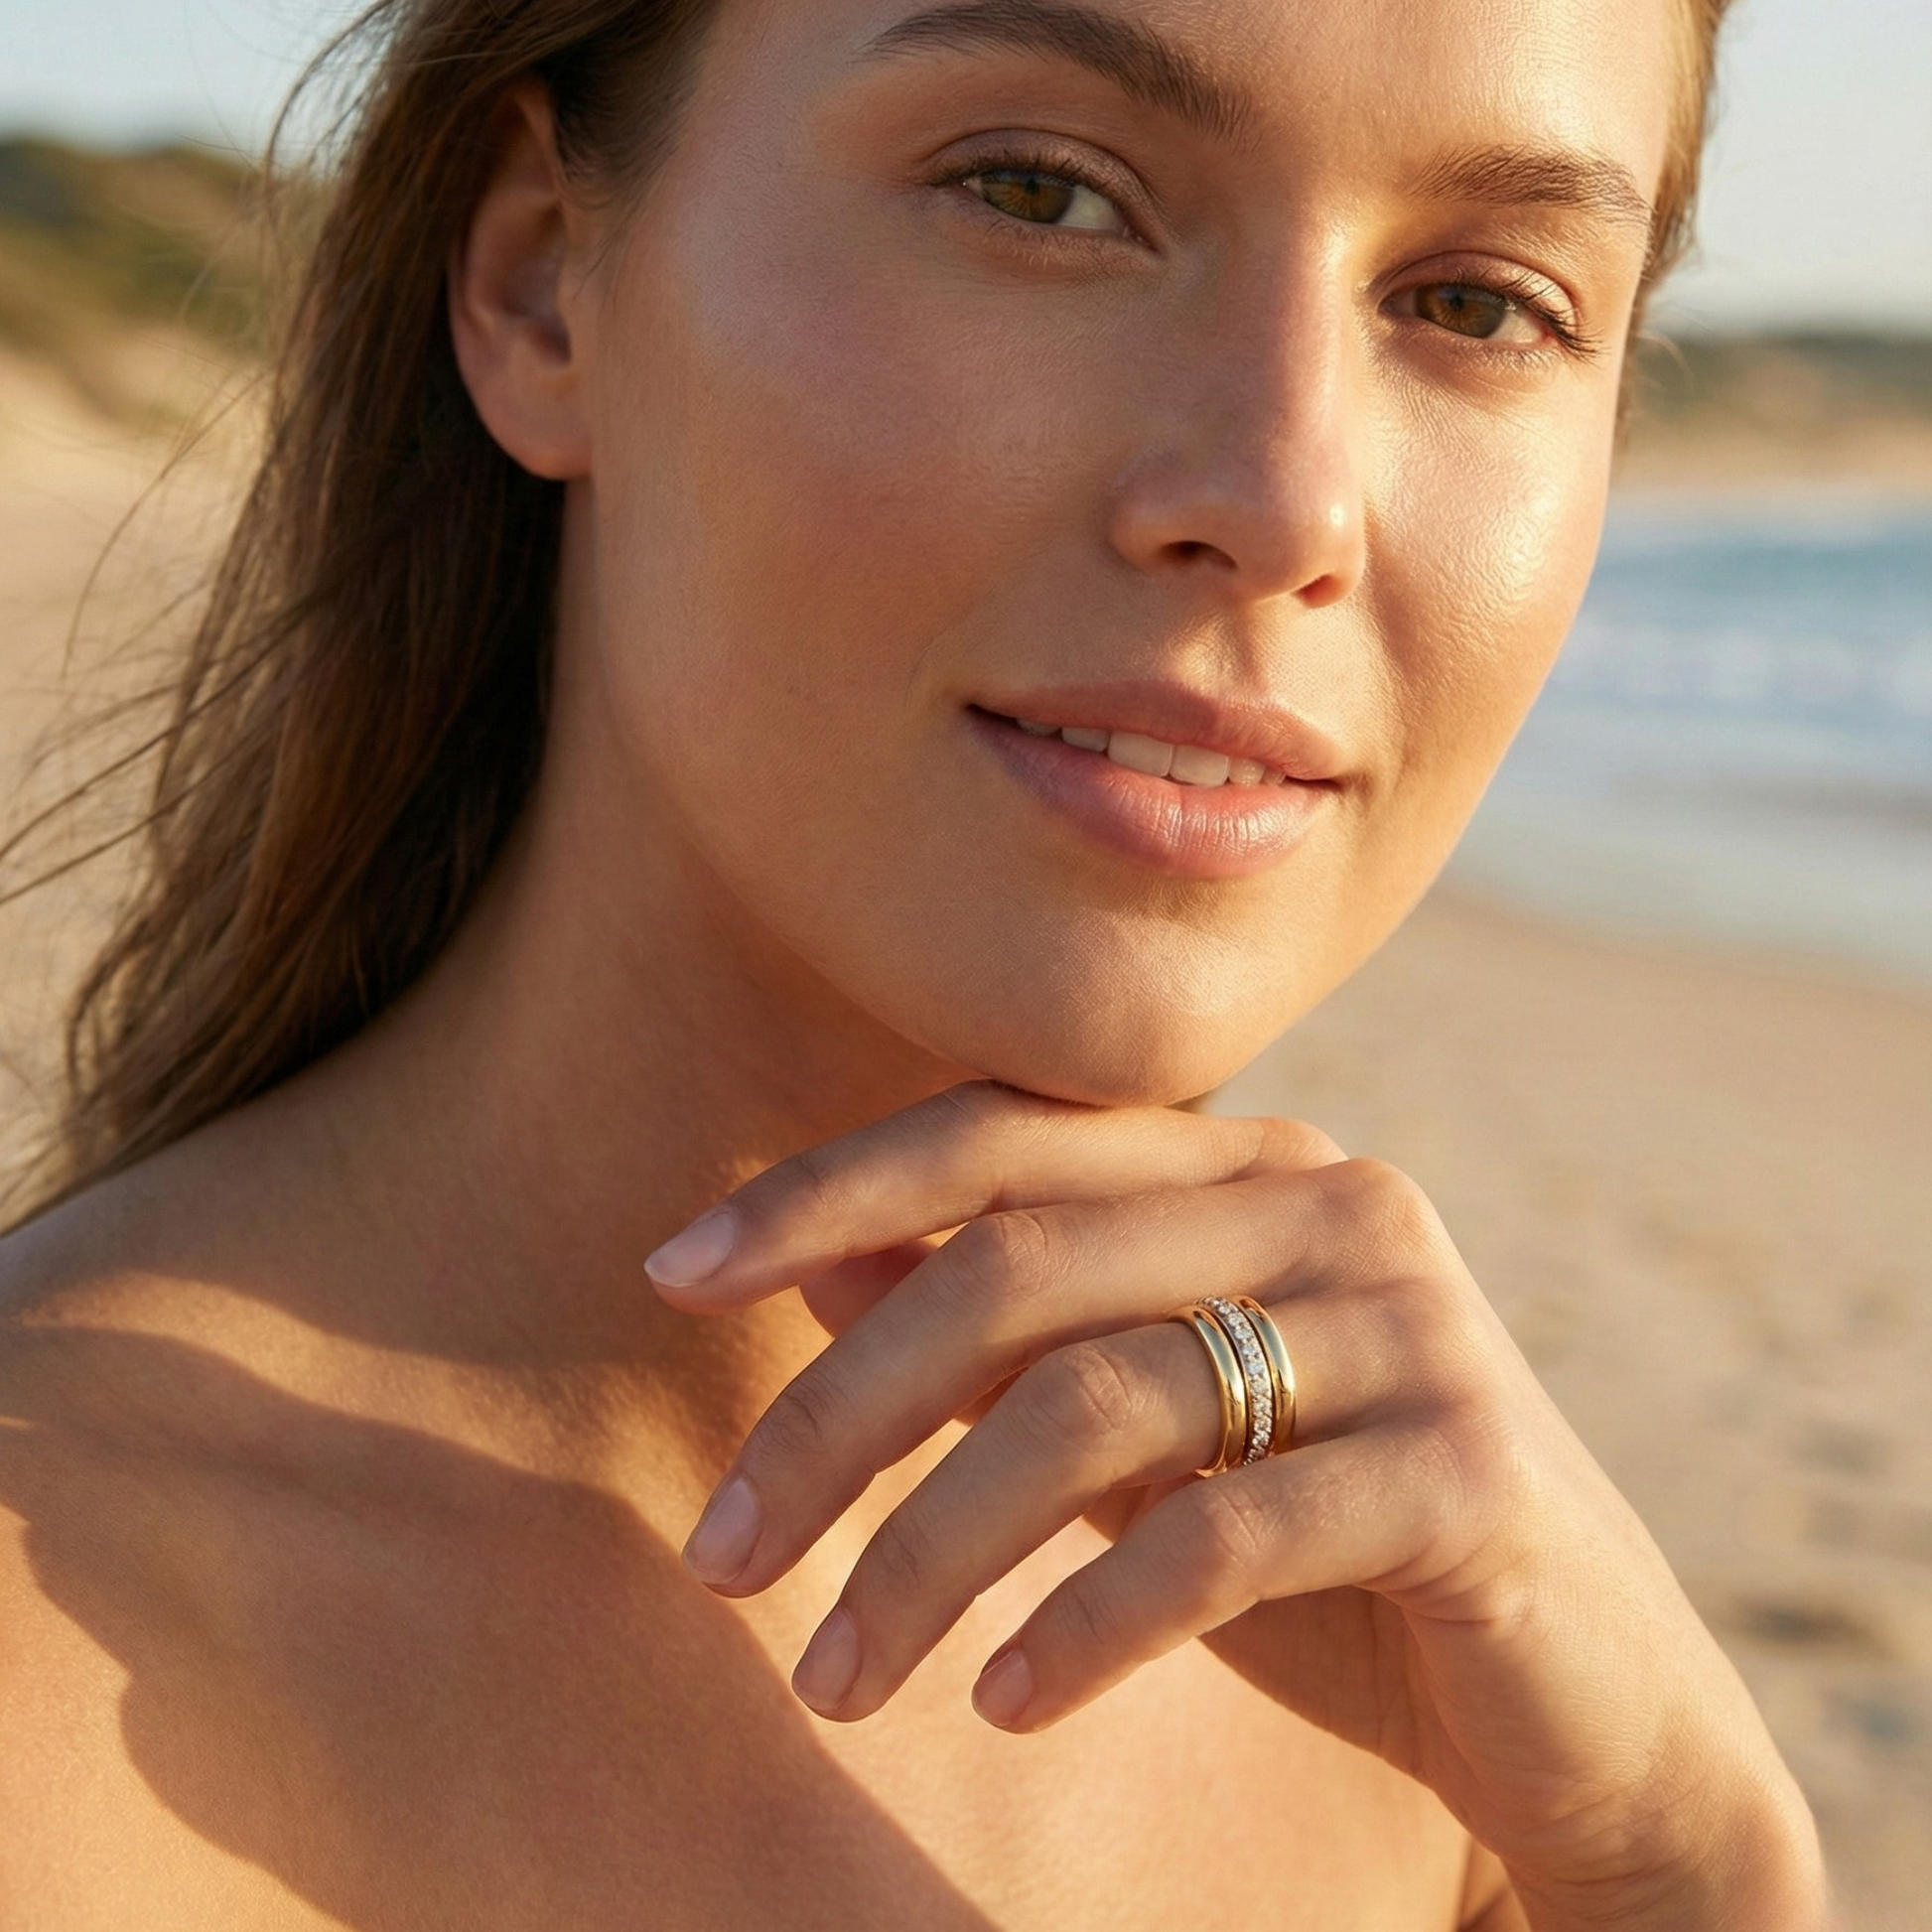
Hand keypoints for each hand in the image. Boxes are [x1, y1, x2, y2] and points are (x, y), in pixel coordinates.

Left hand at [646, 1083, 1824, 1928]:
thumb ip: (1013, 1324)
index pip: (1000, 1135)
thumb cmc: (1323, 1541)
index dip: (824, 1189)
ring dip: (927, 1553)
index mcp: (1251, 1164)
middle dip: (837, 1418)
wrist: (1584, 1700)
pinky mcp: (1467, 1474)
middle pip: (1014, 1272)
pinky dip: (1084, 1624)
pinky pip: (1222, 1538)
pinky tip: (1004, 1703)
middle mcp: (1333, 1205)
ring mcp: (1412, 1329)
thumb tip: (817, 1253)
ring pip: (1096, 1404)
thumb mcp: (1147, 1425)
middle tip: (720, 1557)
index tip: (672, 1270)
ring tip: (835, 1677)